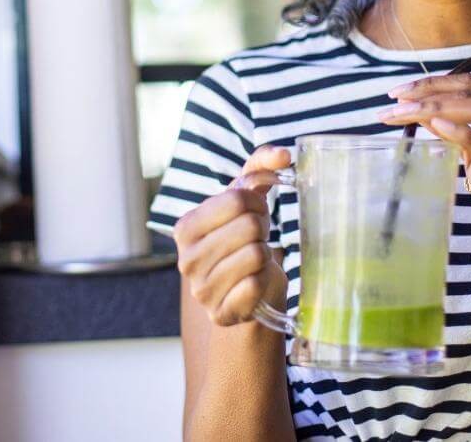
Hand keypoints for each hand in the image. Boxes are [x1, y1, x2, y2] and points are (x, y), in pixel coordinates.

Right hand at [172, 145, 289, 325]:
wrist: (247, 292)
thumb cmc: (244, 238)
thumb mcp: (246, 199)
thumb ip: (261, 167)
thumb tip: (285, 155)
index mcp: (185, 227)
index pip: (237, 199)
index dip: (256, 203)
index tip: (255, 214)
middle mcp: (186, 259)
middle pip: (249, 226)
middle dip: (262, 229)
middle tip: (257, 238)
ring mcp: (201, 290)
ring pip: (256, 255)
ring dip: (265, 255)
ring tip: (255, 260)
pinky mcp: (221, 314)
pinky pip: (257, 286)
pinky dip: (264, 281)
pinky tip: (254, 283)